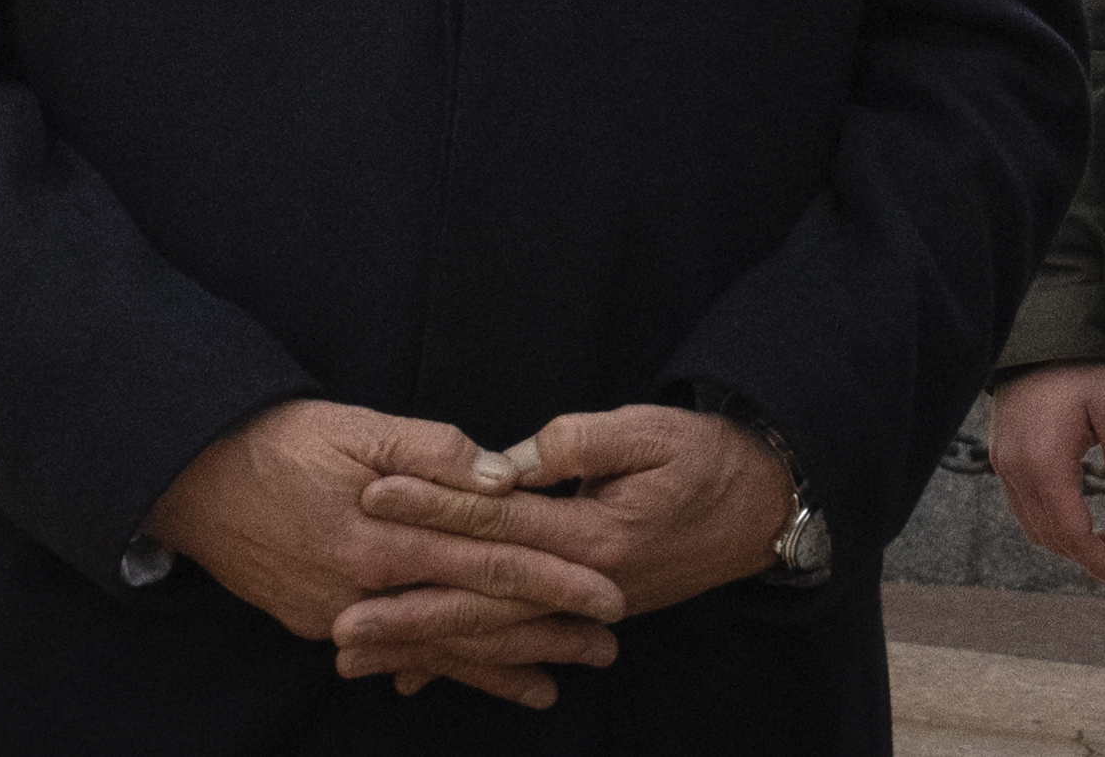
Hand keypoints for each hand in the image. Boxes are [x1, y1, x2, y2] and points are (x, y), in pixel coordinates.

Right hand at [146, 401, 622, 710]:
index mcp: (385, 537)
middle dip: (544, 634)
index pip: (488, 562)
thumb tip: (503, 480)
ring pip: (436, 647)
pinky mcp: (318, 622)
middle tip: (608, 646)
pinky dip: (436, 668)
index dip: (553, 578)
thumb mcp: (360, 427)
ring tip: (556, 682)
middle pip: (473, 619)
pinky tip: (470, 679)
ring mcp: (338, 614)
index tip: (607, 591)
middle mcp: (366, 589)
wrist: (192, 474)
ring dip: (500, 666)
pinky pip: (392, 651)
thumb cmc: (282, 438)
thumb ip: (435, 454)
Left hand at [343, 403, 792, 694]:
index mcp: (593, 532)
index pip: (496, 520)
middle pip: (481, 601)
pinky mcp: (586, 613)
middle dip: (407, 611)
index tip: (372, 496)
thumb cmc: (706, 456)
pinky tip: (418, 674)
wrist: (763, 507)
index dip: (432, 504)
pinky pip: (517, 643)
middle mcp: (584, 584)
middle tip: (340, 624)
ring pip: (492, 633)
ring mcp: (584, 608)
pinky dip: (468, 662)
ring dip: (424, 646)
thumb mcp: (649, 429)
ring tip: (359, 658)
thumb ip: (579, 442)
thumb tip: (513, 462)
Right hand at [987, 362, 1104, 586]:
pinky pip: (1026, 506)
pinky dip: (1055, 521)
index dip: (1102, 561)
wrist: (1038, 331)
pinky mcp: (1004, 456)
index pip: (1072, 534)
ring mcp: (1006, 464)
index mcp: (1045, 462)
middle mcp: (1017, 470)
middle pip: (1051, 539)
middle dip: (1091, 558)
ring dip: (1073, 542)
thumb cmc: (1079, 365)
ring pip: (1036, 527)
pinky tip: (1084, 512)